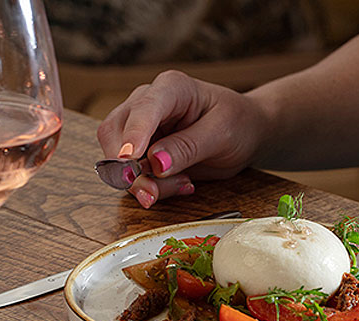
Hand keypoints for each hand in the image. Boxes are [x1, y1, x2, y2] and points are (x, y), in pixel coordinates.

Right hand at [96, 70, 269, 207]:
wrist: (245, 132)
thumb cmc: (238, 124)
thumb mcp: (222, 134)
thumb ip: (188, 147)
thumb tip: (155, 163)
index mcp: (171, 88)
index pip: (143, 109)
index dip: (133, 134)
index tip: (128, 159)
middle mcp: (147, 102)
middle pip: (114, 132)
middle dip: (127, 168)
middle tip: (150, 194)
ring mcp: (140, 126)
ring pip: (117, 158)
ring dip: (143, 182)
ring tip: (183, 184)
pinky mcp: (140, 150)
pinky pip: (132, 173)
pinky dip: (152, 186)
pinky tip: (181, 184)